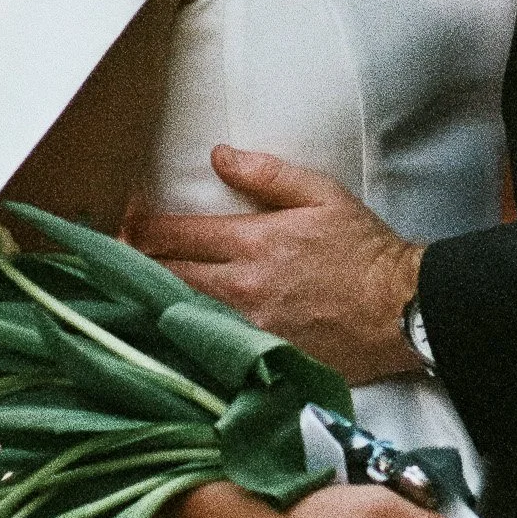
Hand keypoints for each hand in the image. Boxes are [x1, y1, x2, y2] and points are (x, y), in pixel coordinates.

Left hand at [129, 150, 424, 384]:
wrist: (403, 310)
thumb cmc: (365, 250)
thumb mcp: (322, 194)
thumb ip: (267, 174)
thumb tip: (220, 156)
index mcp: (253, 242)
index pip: (173, 234)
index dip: (138, 224)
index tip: (124, 218)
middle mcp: (242, 290)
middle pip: (163, 277)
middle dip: (131, 264)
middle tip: (113, 255)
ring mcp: (247, 331)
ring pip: (176, 315)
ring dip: (149, 301)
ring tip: (125, 291)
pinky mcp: (259, 361)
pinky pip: (205, 349)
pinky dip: (182, 338)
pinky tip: (164, 332)